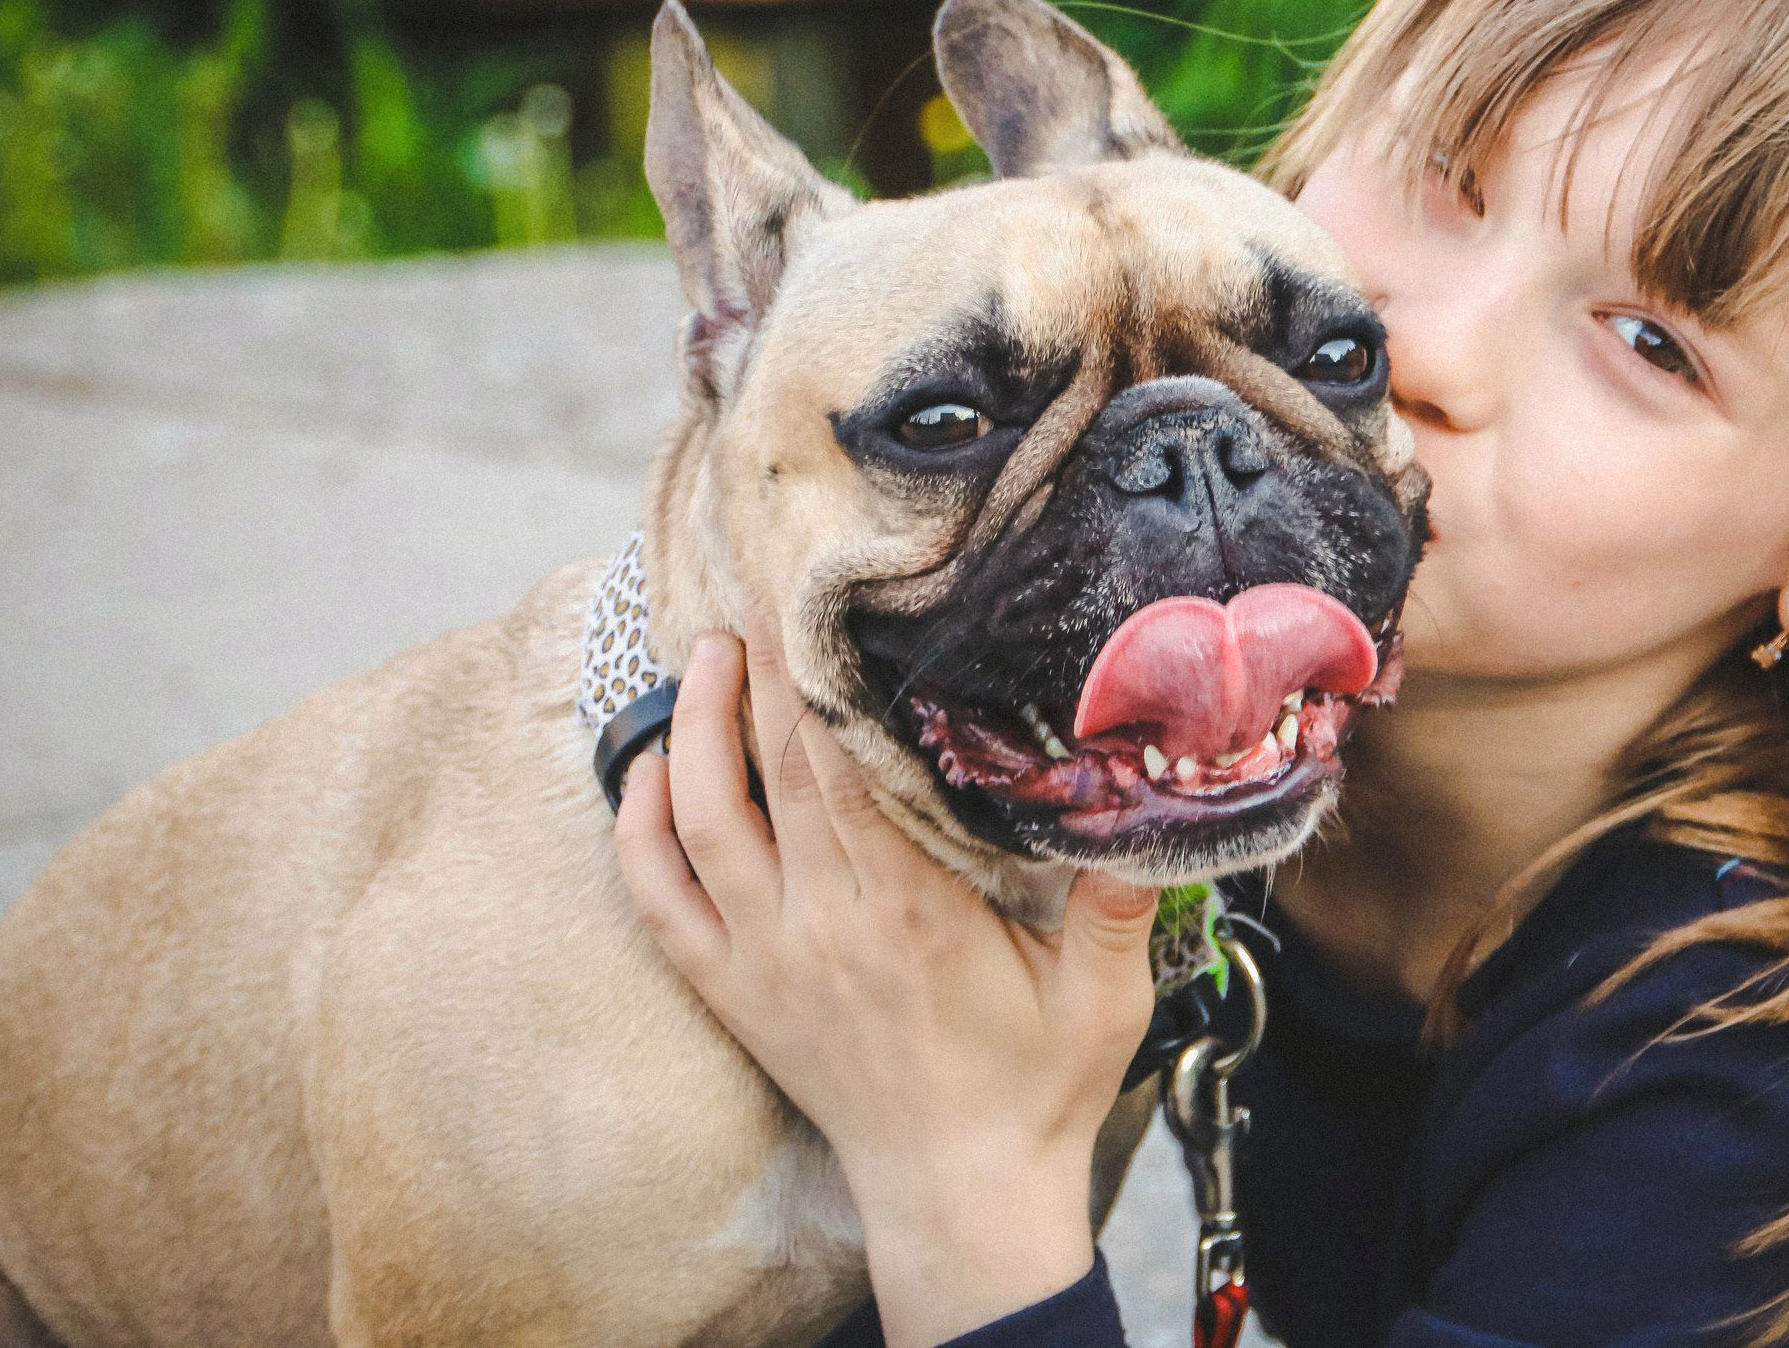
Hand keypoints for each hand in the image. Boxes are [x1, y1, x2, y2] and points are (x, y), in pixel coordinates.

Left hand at [613, 629, 1159, 1346]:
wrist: (960, 1196)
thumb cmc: (1036, 1091)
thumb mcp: (1104, 997)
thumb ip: (1118, 900)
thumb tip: (1147, 797)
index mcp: (908, 913)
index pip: (841, 771)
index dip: (815, 682)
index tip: (810, 605)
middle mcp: (822, 926)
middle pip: (769, 773)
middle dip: (755, 673)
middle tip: (755, 591)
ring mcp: (765, 960)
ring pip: (700, 822)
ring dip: (691, 730)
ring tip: (703, 654)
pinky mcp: (733, 993)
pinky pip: (661, 902)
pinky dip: (641, 830)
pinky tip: (648, 771)